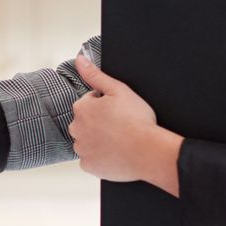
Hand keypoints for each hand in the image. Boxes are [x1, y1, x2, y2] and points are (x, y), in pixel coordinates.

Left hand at [69, 55, 181, 193]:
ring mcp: (81, 149)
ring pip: (88, 141)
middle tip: (120, 126)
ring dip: (99, 140)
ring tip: (119, 140)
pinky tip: (115, 153)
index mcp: (81, 108)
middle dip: (99, 122)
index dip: (107, 105)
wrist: (149, 151)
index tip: (120, 112)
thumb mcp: (118, 90)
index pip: (90, 102)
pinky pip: (91, 159)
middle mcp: (76, 129)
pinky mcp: (88, 166)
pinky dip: (101, 157)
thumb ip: (95, 74)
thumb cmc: (137, 121)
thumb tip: (80, 59)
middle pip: (86, 122)